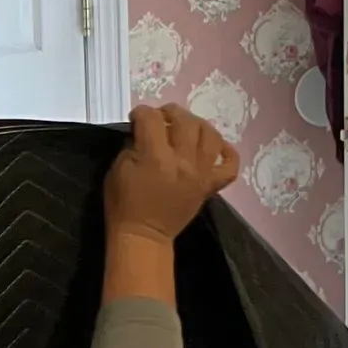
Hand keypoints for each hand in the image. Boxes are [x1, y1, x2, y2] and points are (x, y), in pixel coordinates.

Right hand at [105, 104, 239, 243]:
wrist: (144, 236)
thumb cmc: (124, 204)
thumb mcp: (117, 169)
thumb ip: (132, 145)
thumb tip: (144, 131)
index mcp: (155, 157)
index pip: (151, 118)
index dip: (141, 113)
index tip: (136, 119)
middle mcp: (183, 161)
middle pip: (185, 121)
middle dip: (170, 112)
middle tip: (161, 117)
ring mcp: (201, 174)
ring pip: (211, 136)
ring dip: (198, 124)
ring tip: (186, 127)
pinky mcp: (210, 186)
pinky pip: (230, 166)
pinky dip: (227, 152)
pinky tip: (216, 147)